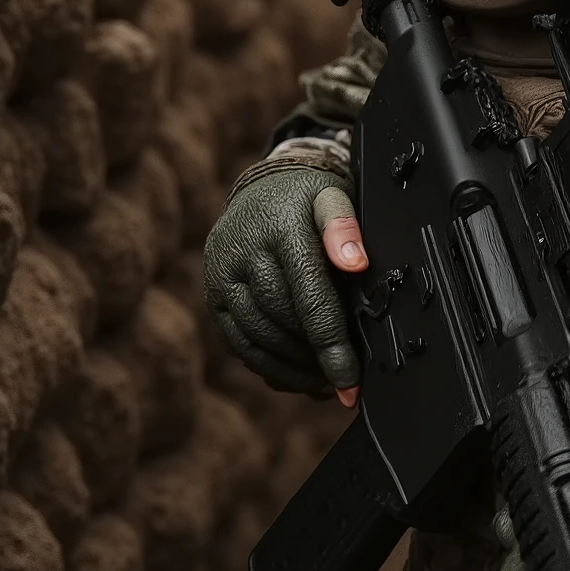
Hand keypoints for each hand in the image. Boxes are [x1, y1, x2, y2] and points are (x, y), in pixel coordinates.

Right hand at [203, 163, 367, 397]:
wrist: (263, 187)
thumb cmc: (307, 198)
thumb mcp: (333, 197)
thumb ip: (345, 227)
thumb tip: (357, 264)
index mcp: (281, 230)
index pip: (309, 298)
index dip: (332, 346)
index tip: (351, 383)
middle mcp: (243, 254)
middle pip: (282, 323)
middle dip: (314, 359)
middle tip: (343, 380)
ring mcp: (221, 276)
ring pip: (256, 339)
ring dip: (291, 368)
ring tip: (323, 382)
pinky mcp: (212, 296)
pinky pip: (237, 342)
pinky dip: (267, 366)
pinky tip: (294, 375)